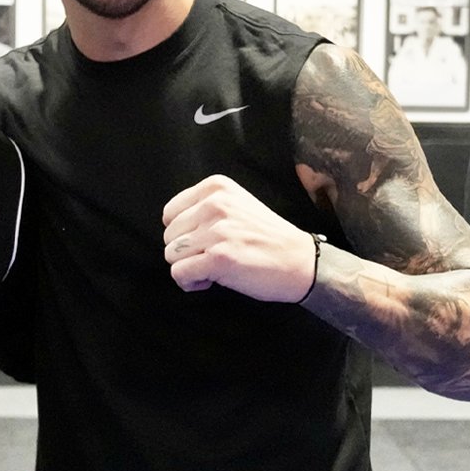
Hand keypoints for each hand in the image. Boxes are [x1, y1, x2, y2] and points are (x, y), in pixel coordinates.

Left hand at [162, 175, 315, 301]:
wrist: (300, 261)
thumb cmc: (267, 238)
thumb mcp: (236, 205)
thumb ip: (204, 208)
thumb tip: (171, 227)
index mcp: (216, 187)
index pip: (170, 213)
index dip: (183, 233)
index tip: (205, 240)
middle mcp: (214, 205)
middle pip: (169, 236)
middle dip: (186, 252)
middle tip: (213, 256)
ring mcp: (217, 231)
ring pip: (171, 255)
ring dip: (189, 267)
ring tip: (214, 267)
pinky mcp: (218, 258)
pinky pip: (179, 273)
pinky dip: (190, 283)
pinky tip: (211, 281)